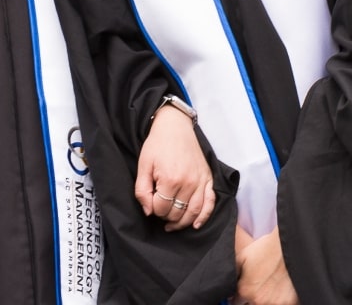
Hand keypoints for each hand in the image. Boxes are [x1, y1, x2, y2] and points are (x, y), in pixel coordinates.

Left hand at [135, 103, 214, 229]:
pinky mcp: (208, 178)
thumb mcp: (143, 165)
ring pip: (193, 212)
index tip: (151, 201)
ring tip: (172, 225)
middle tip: (160, 209)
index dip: (153, 209)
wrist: (175, 126)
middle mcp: (188, 183)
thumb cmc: (157, 145)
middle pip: (176, 213)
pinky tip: (196, 225)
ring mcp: (200, 181)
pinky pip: (210, 203)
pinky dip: (204, 216)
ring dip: (182, 223)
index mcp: (170, 179)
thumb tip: (148, 212)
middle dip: (166, 216)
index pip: (161, 209)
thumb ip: (142, 190)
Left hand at [234, 227, 297, 304]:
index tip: (244, 290)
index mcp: (245, 291)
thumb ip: (232, 276)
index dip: (238, 296)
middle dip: (252, 298)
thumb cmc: (266, 249)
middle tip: (259, 286)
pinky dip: (279, 300)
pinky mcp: (291, 302)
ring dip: (265, 299)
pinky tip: (280, 289)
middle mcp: (259, 301)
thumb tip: (227, 291)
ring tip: (270, 286)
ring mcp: (276, 303)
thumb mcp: (241, 257)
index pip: (235, 303)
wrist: (289, 245)